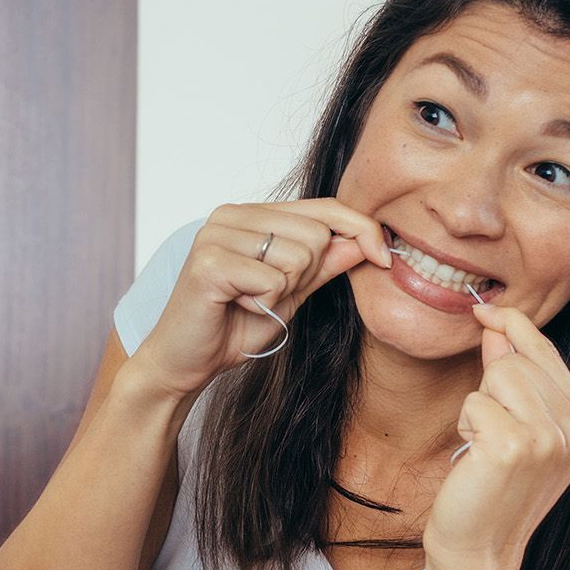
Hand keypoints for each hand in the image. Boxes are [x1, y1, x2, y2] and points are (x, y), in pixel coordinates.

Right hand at [129, 200, 388, 396]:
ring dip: (282, 291)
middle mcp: (231, 214)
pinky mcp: (209, 262)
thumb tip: (366, 240)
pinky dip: (264, 303)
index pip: (323, 206)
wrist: (184, 363)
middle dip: (306, 275)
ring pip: (298, 255)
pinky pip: (273, 280)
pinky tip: (235, 307)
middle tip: (268, 295)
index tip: (385, 257)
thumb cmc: (232, 327)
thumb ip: (324, 265)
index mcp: (250, 214)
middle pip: (316, 233)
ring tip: (249, 301)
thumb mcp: (291, 293)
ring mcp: (216, 234)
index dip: (361, 229)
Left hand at [423, 304, 569, 569]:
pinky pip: (474, 402)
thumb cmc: (494, 490)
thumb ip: (513, 375)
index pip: (546, 351)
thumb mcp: (516, 427)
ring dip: (478, 406)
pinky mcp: (515, 446)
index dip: (513, 326)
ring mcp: (551, 438)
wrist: (481, 552)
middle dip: (492, 386)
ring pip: (498, 375)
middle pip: (518, 359)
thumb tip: (497, 325)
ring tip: (486, 445)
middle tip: (492, 434)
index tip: (486, 312)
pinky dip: (466, 426)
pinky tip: (477, 459)